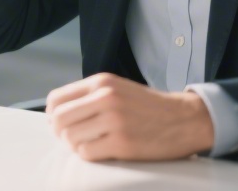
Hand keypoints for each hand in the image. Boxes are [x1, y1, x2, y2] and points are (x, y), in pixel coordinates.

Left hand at [45, 73, 213, 161]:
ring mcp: (113, 121)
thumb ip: (91, 96)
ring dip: (76, 145)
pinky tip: (102, 150)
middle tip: (72, 137)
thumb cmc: (149, 107)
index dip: (53, 115)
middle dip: (60, 132)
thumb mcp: (118, 88)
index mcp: (101, 82)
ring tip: (90, 143)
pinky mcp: (121, 143)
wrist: (184, 119)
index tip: (60, 123)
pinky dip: (89, 154)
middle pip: (59, 119)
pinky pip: (87, 153)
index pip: (56, 99)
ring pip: (70, 138)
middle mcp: (105, 98)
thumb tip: (58, 113)